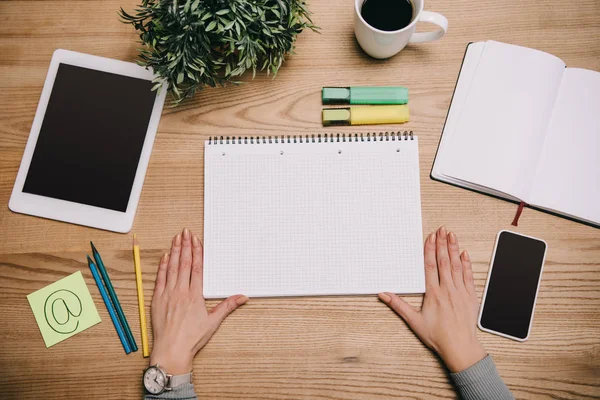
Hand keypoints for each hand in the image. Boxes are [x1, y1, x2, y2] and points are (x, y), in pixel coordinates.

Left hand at [150, 228, 247, 374]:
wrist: (172, 350)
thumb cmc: (192, 338)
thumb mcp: (213, 322)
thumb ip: (228, 306)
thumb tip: (243, 297)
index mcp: (195, 295)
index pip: (197, 268)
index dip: (196, 252)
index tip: (196, 240)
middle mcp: (181, 292)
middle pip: (183, 263)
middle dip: (185, 246)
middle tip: (185, 232)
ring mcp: (167, 295)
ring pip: (171, 268)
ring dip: (173, 252)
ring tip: (176, 239)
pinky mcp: (157, 300)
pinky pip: (160, 279)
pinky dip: (162, 266)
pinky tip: (164, 257)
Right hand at [378, 226, 485, 372]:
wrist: (460, 347)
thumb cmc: (437, 336)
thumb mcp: (414, 321)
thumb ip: (398, 305)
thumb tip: (384, 295)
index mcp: (433, 294)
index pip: (430, 266)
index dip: (430, 250)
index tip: (430, 238)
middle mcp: (448, 289)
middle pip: (444, 261)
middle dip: (442, 243)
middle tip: (441, 229)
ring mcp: (461, 292)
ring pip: (456, 265)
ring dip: (453, 249)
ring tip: (451, 235)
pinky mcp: (471, 297)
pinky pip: (468, 276)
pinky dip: (466, 264)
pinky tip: (463, 254)